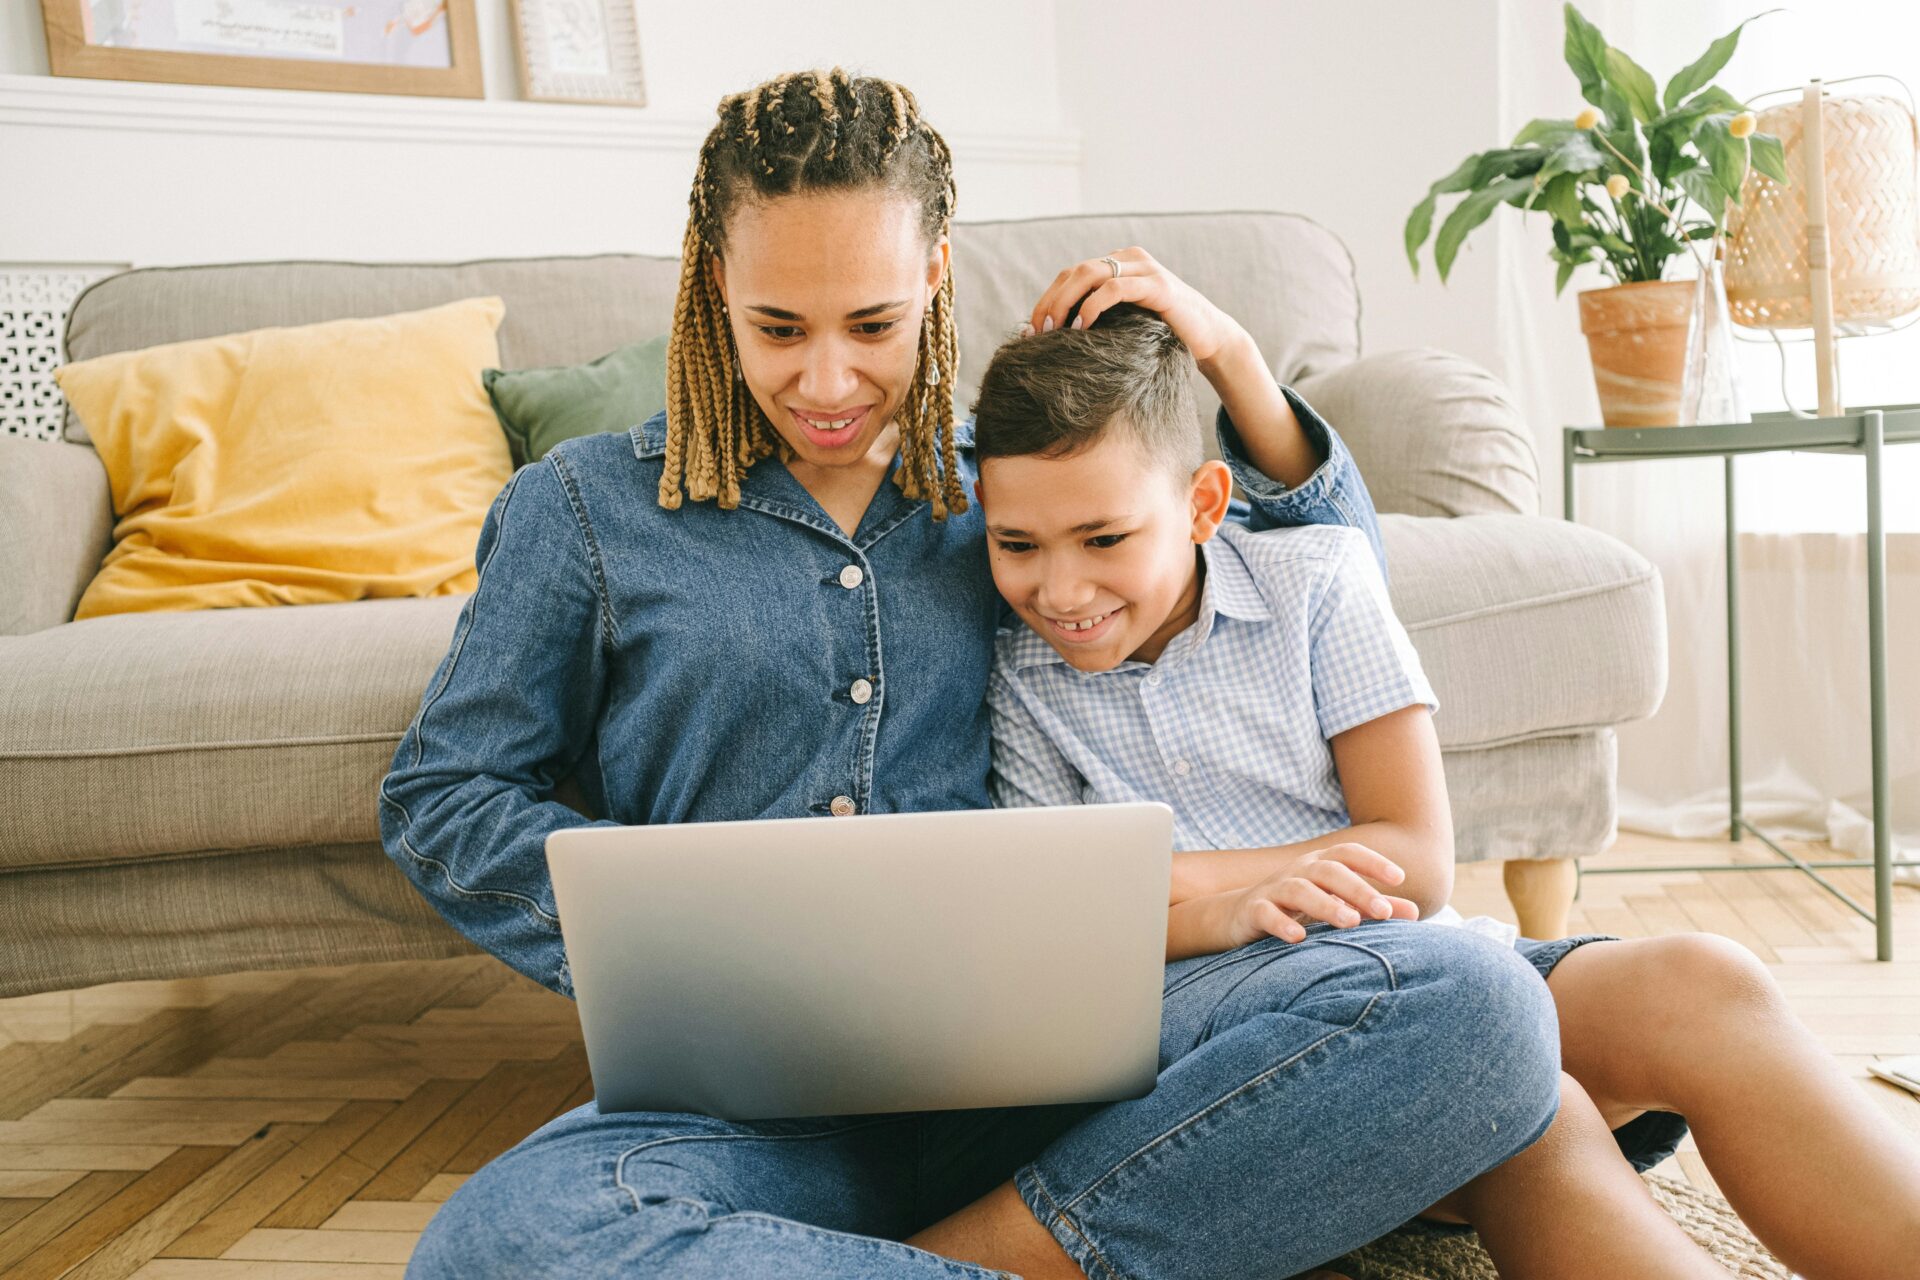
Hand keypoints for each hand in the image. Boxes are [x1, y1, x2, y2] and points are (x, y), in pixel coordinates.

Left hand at [1025, 246, 1245, 366]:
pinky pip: (1116, 288)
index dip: (1047, 299)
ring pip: (1090, 274)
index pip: (1070, 274)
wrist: (1208, 338)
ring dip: (1065, 302)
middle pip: (1075, 272)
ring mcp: (1145, 269)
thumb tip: (1052, 334)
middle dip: (1050, 301)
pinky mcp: (1158, 286)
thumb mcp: (1123, 322)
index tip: (1031, 329)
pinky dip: (1093, 306)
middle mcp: (1129, 258)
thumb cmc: (1162, 335)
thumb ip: (1096, 316)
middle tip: (1036, 332)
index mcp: (1118, 263)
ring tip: (1054, 330)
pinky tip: (1082, 327)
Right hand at [1219, 843, 1419, 947]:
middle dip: (1357, 888)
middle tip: (1383, 911)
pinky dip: (1281, 923)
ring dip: (1326, 904)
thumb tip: (1415, 912)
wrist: (1239, 916)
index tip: (1399, 878)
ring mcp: (1274, 889)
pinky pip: (1266, 912)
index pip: (1348, 854)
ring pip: (1299, 889)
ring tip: (1350, 922)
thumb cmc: (1297, 909)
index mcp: (1320, 866)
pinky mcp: (1253, 910)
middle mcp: (1298, 872)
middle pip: (1329, 871)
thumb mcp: (1336, 904)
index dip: (1373, 862)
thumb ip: (1372, 907)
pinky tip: (1299, 937)